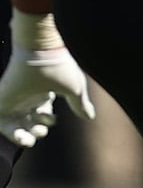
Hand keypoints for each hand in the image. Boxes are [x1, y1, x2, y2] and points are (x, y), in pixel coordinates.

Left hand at [0, 13, 95, 147]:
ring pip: (15, 125)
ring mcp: (14, 100)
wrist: (38, 49)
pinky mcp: (3, 103)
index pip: (42, 112)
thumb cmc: (58, 66)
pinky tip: (22, 137)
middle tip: (42, 130)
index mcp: (44, 91)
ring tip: (29, 138)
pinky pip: (2, 125)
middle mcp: (28, 96)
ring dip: (23, 136)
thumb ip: (80, 104)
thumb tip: (90, 117)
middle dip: (36, 131)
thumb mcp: (74, 88)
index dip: (47, 121)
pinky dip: (11, 135)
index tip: (52, 119)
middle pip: (28, 121)